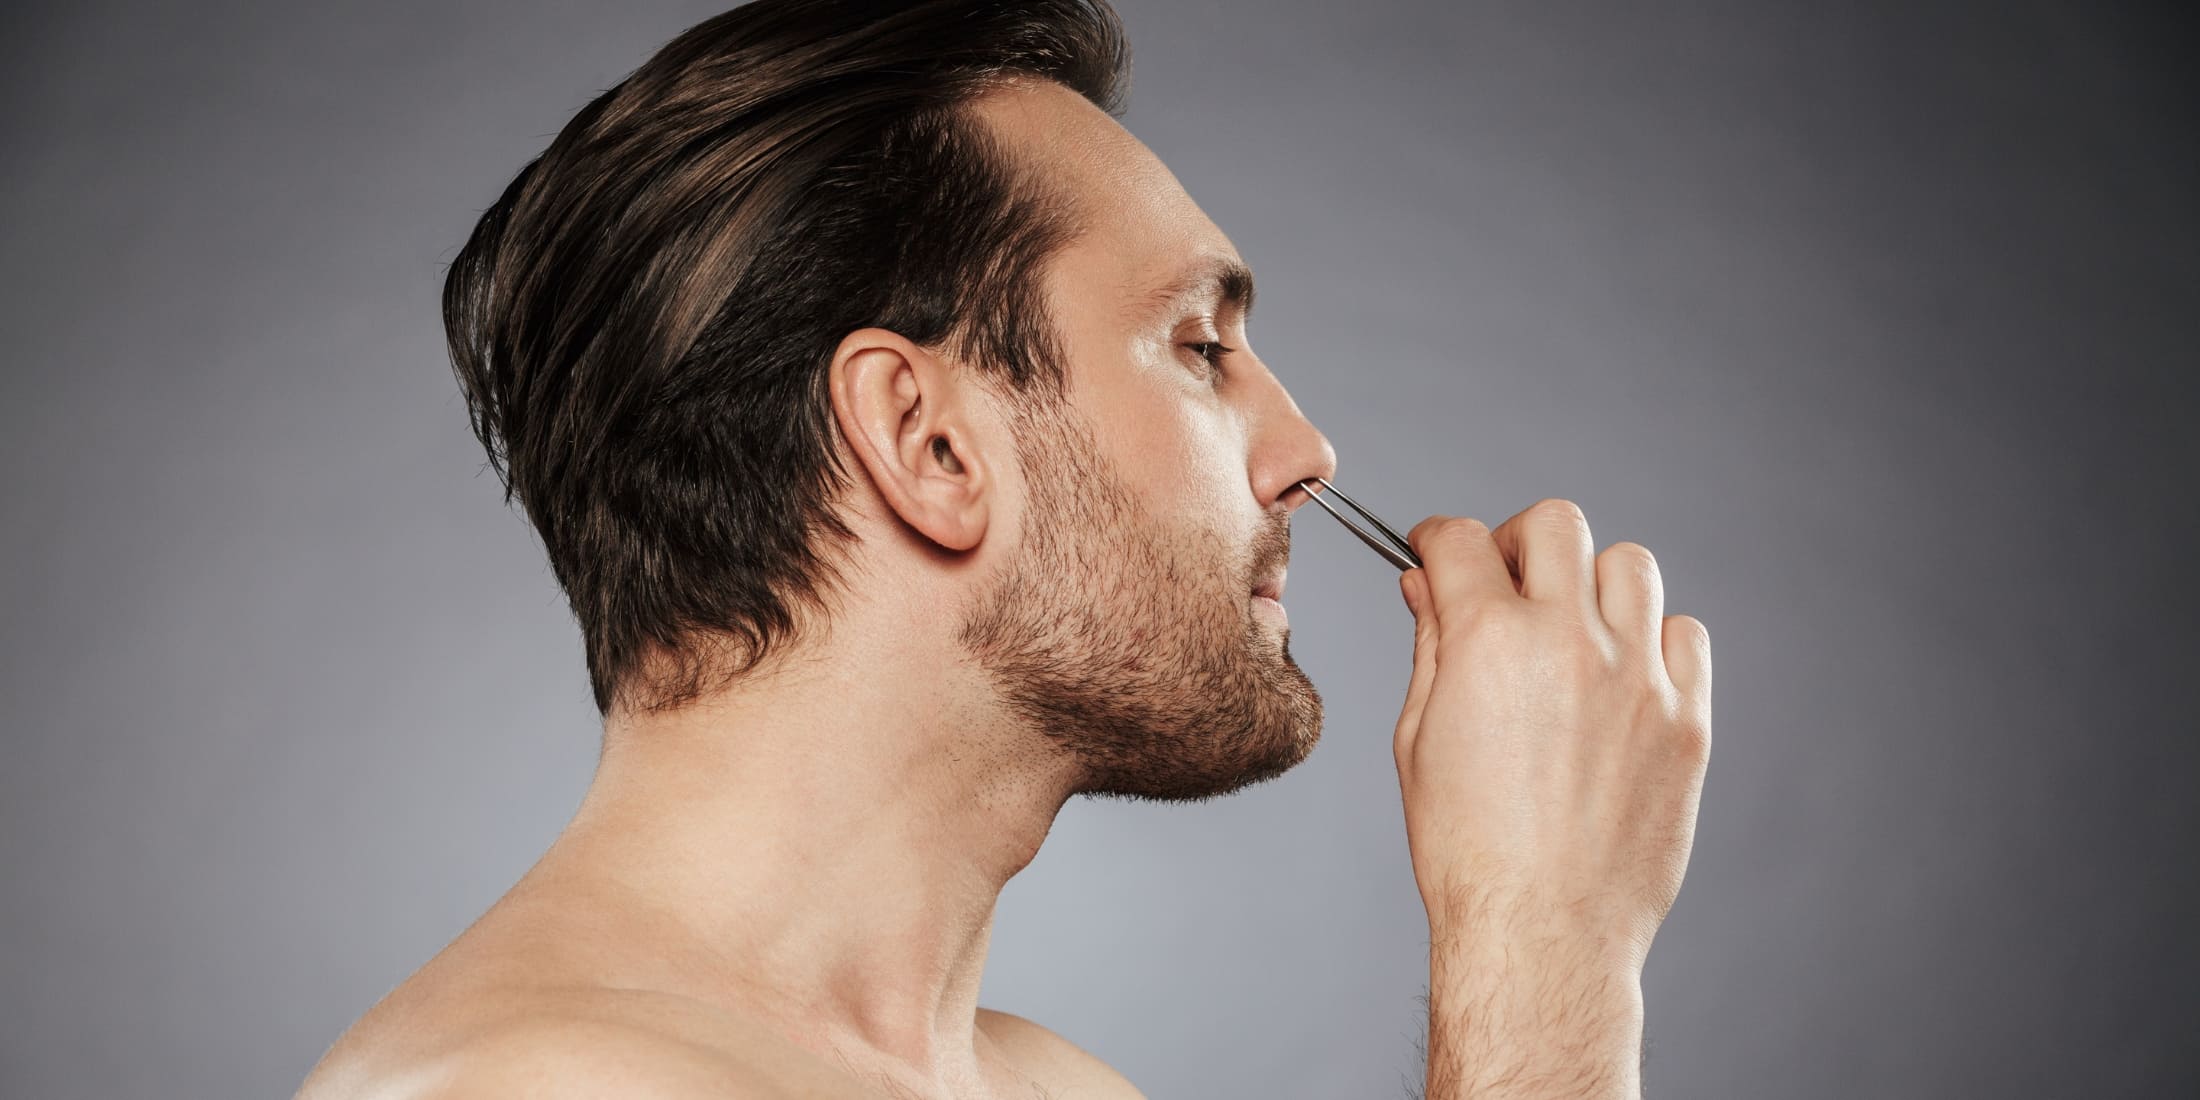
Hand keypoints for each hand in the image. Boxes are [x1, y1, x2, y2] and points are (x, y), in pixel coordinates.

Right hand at [1394, 499, 1712, 971]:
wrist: (1542, 933)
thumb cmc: (1469, 851)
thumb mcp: (1419, 739)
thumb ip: (1431, 647)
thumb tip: (1429, 587)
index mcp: (1489, 642)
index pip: (1460, 538)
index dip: (1438, 539)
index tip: (1439, 553)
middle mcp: (1570, 644)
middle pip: (1554, 524)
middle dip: (1518, 544)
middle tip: (1508, 586)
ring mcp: (1638, 679)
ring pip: (1629, 565)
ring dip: (1591, 584)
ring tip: (1572, 632)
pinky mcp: (1686, 720)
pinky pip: (1684, 634)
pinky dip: (1652, 640)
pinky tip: (1621, 679)